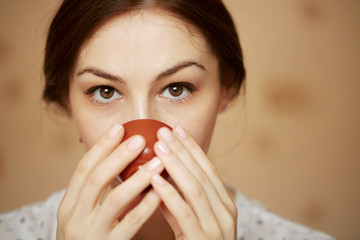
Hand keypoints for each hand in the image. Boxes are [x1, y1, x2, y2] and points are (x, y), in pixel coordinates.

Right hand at [57, 124, 163, 239]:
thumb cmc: (88, 236)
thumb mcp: (83, 212)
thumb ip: (97, 191)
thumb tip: (119, 158)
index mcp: (68, 204)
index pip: (83, 169)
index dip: (101, 147)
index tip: (119, 128)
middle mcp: (74, 217)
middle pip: (96, 180)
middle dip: (118, 156)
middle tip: (140, 139)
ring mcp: (90, 234)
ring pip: (115, 201)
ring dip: (138, 178)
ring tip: (158, 162)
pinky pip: (130, 224)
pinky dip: (146, 205)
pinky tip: (159, 192)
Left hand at [151, 126, 237, 239]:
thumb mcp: (194, 220)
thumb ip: (181, 201)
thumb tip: (162, 177)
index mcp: (225, 204)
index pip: (208, 168)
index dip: (192, 148)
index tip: (176, 130)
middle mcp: (225, 212)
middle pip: (202, 174)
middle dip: (182, 151)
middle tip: (163, 132)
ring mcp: (217, 227)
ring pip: (195, 188)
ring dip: (176, 165)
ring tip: (159, 148)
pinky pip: (184, 213)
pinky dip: (170, 194)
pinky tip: (156, 179)